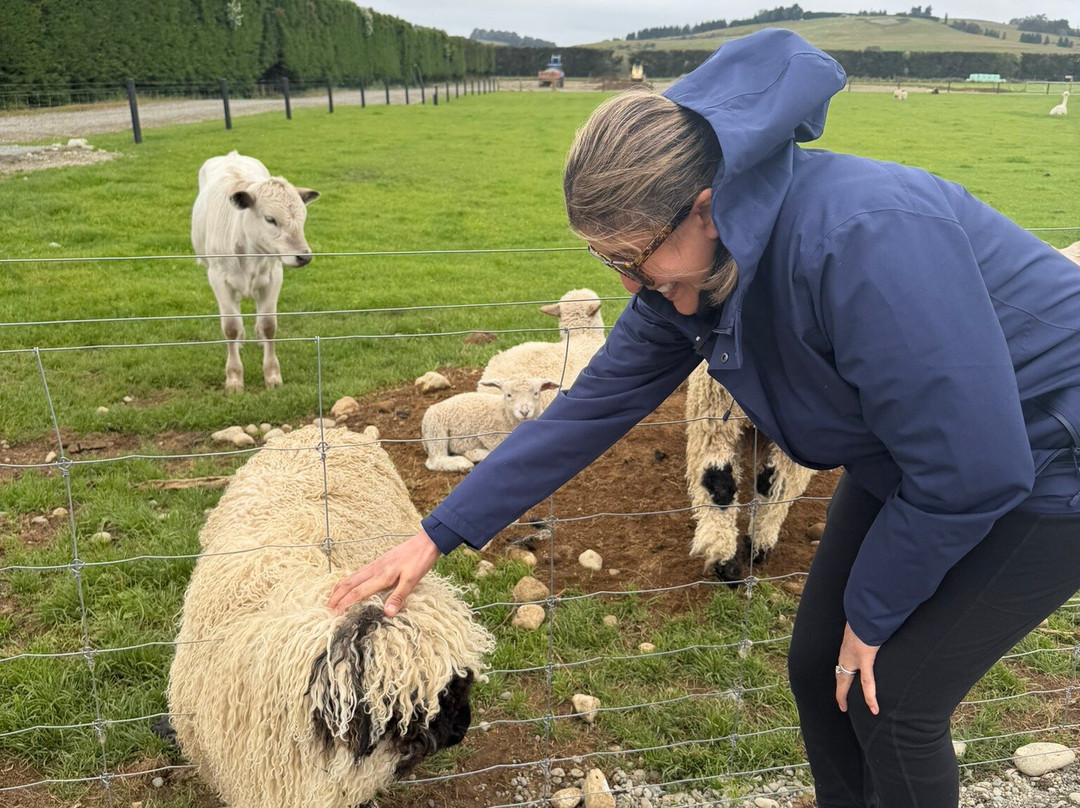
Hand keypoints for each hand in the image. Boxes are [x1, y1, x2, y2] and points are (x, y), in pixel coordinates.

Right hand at [327, 530, 441, 616]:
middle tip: (326, 609)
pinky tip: (349, 585)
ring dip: (339, 588)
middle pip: (348, 583)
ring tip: (332, 598)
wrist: (426, 541)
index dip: (344, 604)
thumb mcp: (413, 580)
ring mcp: (376, 565)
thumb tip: (387, 613)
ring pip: (352, 577)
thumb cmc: (420, 560)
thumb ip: (399, 597)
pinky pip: (358, 573)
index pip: (357, 592)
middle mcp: (375, 570)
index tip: (334, 615)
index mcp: (381, 576)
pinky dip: (348, 581)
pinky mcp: (379, 562)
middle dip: (336, 596)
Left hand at [835, 622, 880, 715]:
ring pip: (846, 680)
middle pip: (840, 676)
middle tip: (841, 705)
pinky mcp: (864, 658)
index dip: (841, 675)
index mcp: (846, 647)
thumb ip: (868, 631)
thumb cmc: (867, 616)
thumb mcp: (863, 626)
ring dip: (843, 695)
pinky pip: (867, 681)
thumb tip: (876, 631)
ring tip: (844, 709)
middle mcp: (846, 654)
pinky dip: (870, 695)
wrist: (866, 610)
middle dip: (839, 690)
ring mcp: (853, 657)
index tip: (842, 684)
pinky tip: (873, 708)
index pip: (842, 664)